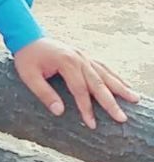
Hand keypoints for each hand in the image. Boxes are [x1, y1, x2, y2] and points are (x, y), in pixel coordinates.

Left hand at [14, 38, 139, 128]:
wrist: (27, 37)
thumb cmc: (27, 57)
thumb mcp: (29, 76)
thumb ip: (44, 93)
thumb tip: (59, 112)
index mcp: (65, 61)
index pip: (79, 89)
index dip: (86, 108)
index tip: (92, 124)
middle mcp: (78, 57)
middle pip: (97, 82)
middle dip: (110, 101)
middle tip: (122, 118)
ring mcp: (83, 55)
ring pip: (104, 73)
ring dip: (119, 86)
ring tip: (134, 99)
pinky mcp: (84, 56)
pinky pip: (102, 67)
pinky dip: (114, 76)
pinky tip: (124, 85)